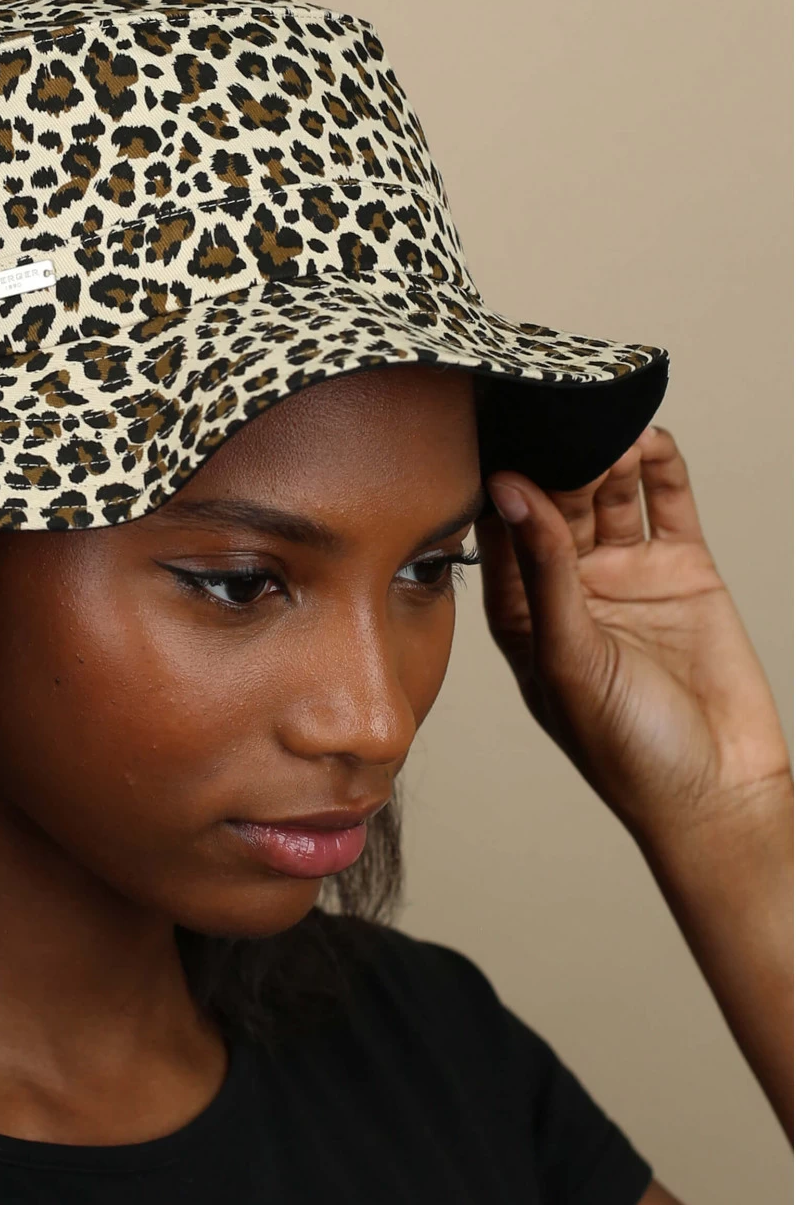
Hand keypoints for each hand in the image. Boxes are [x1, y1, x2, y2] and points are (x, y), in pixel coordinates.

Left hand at [474, 425, 790, 845]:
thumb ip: (544, 573)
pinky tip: (649, 436)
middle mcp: (568, 587)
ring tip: (601, 415)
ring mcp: (625, 575)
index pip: (497, 531)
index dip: (492, 482)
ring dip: (604, 454)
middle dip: (553, 457)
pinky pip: (666, 504)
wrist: (720, 794)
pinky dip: (660, 468)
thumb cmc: (626, 751)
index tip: (485, 428)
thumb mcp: (571, 660)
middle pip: (553, 501)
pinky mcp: (682, 570)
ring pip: (608, 494)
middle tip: (553, 410)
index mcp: (521, 612)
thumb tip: (508, 491)